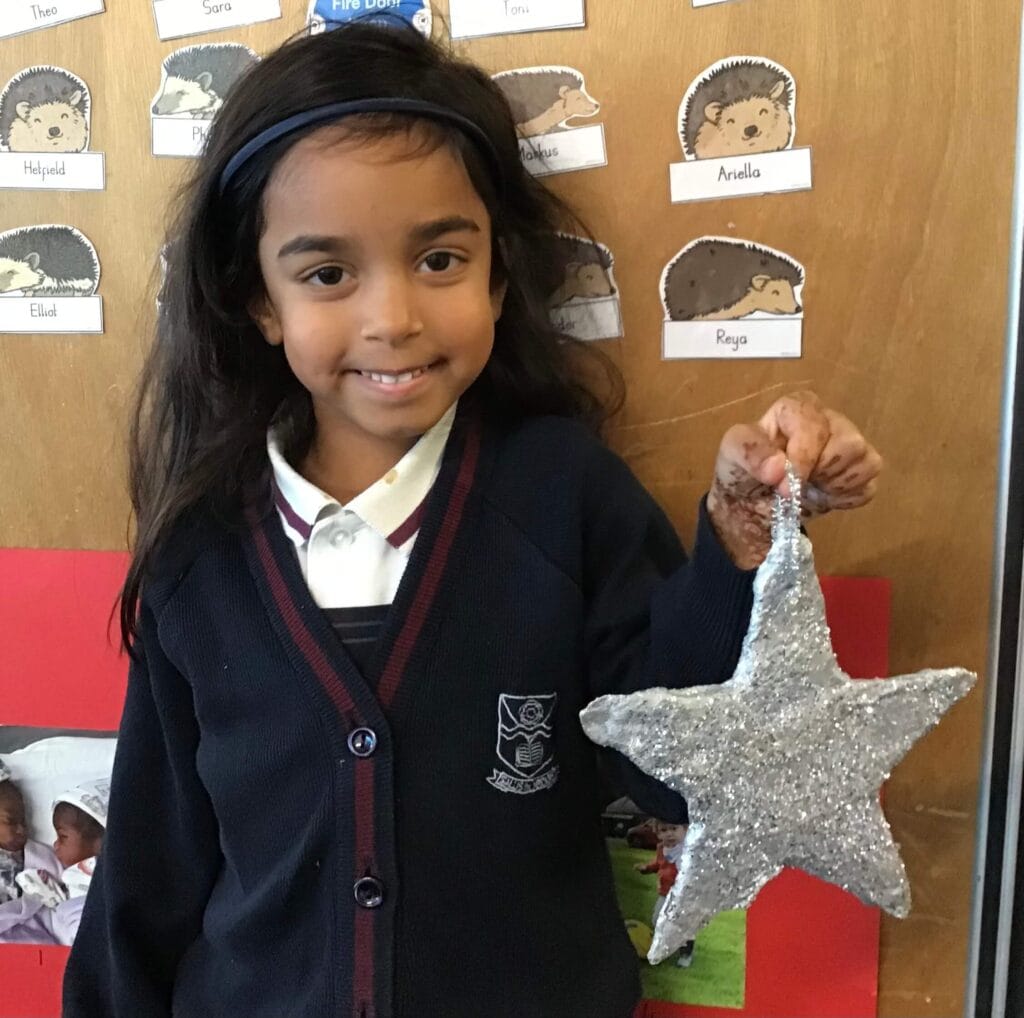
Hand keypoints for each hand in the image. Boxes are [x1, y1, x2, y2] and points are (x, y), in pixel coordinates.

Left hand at [706, 391, 881, 568]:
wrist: (751, 503)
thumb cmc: (743, 469)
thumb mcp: (732, 453)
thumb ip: (750, 453)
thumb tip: (779, 468)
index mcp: (799, 408)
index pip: (816, 425)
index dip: (803, 457)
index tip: (783, 483)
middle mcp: (831, 420)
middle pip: (849, 443)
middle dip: (819, 472)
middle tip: (794, 481)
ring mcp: (850, 446)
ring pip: (866, 462)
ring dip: (833, 484)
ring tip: (808, 485)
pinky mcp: (862, 472)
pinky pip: (869, 486)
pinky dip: (844, 499)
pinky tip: (822, 494)